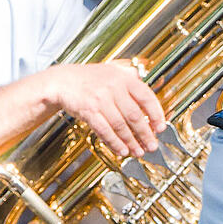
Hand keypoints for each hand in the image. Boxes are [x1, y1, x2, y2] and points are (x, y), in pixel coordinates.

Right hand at [39, 61, 167, 159]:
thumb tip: (148, 95)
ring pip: (120, 126)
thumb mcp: (112, 71)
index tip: (160, 128)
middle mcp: (113, 87)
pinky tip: (121, 150)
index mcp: (123, 78)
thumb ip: (130, 80)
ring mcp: (100, 99)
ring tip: (138, 152)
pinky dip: (115, 143)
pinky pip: (104, 131)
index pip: (146, 97)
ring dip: (131, 142)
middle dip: (145, 134)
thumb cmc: (88, 79)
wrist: (62, 80)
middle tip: (152, 145)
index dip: (156, 114)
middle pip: (135, 115)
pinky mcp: (88, 111)